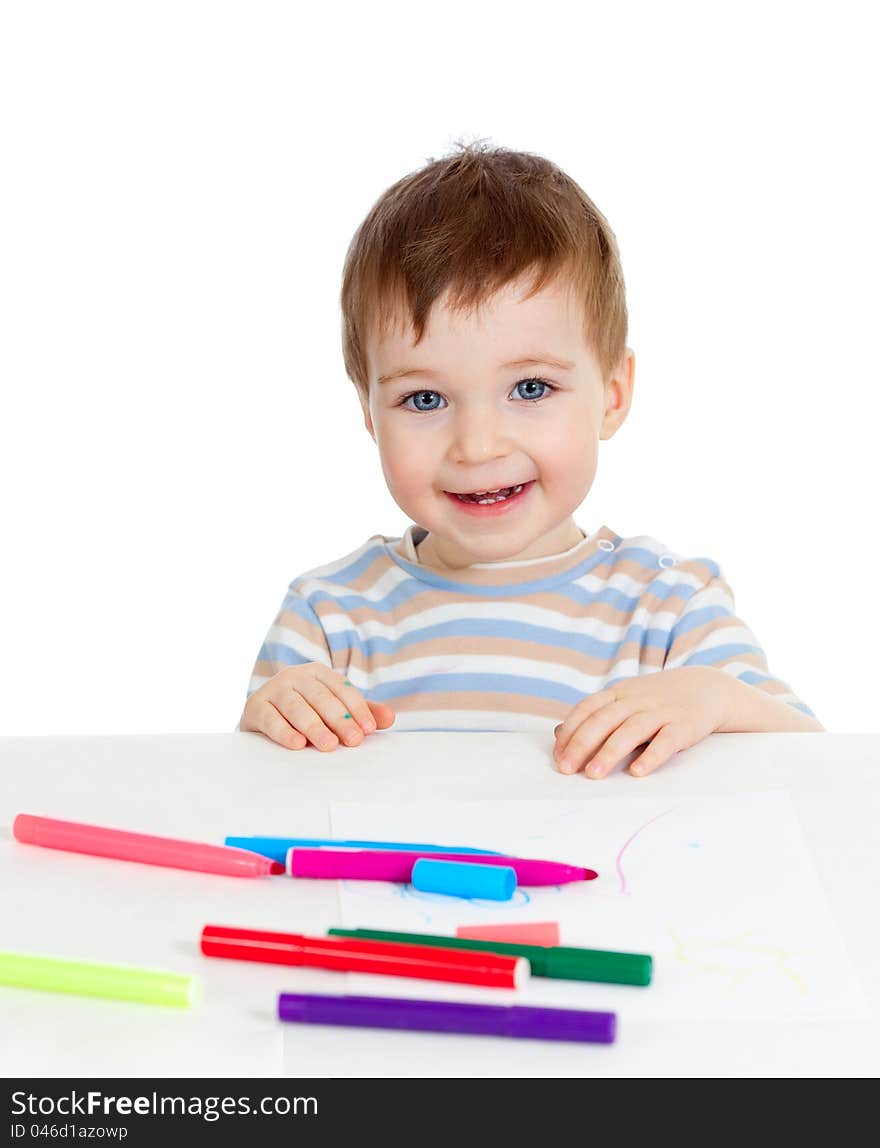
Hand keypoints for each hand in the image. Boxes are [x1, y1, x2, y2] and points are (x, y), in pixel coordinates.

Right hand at [240, 663, 395, 751]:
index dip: (357, 709)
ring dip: (314, 726)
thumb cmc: (305, 712)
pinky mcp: (255, 707)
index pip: (341, 689)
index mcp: (318, 673)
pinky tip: (297, 744)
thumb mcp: (334, 710)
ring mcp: (274, 690)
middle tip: (353, 740)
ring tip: (329, 745)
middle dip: (339, 719)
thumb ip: (362, 713)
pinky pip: (271, 719)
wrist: (262, 715)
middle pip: (321, 697)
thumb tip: (390, 718)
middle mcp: (295, 676)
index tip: (368, 729)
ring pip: (296, 707)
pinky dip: (284, 731)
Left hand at [552, 666, 733, 778]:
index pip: (588, 708)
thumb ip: (595, 716)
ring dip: (610, 752)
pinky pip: (666, 741)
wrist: (707, 688)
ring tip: (594, 774)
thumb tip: (559, 735)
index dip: (571, 731)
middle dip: (582, 744)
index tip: (557, 755)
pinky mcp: (684, 726)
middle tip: (566, 769)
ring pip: (631, 730)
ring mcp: (661, 711)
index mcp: (619, 693)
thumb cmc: (657, 701)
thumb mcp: (625, 701)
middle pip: (604, 719)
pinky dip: (651, 756)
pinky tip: (637, 772)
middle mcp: (637, 700)